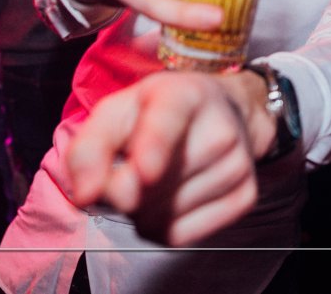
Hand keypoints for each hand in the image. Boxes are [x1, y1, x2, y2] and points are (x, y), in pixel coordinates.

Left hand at [65, 69, 274, 244]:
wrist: (223, 113)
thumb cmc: (160, 113)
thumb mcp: (117, 112)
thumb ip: (89, 147)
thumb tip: (84, 194)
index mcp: (184, 94)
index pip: (169, 120)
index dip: (154, 147)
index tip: (144, 172)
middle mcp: (220, 128)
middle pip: (151, 186)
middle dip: (122, 189)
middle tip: (130, 166)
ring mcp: (238, 164)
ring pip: (162, 216)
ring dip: (141, 210)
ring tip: (155, 178)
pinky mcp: (245, 197)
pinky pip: (180, 236)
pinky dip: (162, 226)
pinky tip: (170, 198)